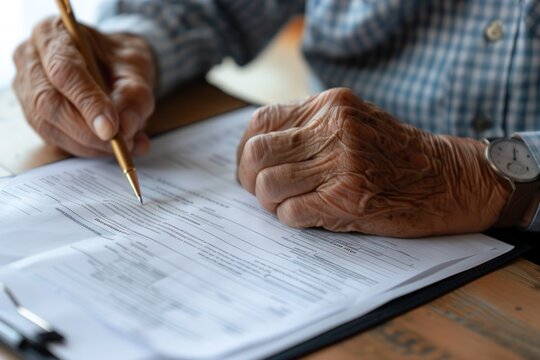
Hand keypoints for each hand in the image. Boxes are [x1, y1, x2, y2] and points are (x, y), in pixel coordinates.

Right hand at [12, 17, 155, 156]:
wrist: (113, 63)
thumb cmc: (119, 60)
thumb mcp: (136, 68)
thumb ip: (134, 95)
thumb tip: (126, 127)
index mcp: (54, 34)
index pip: (64, 71)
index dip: (88, 103)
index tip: (112, 128)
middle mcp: (31, 59)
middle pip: (48, 102)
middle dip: (87, 131)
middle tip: (121, 144)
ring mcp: (26, 88)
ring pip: (48, 125)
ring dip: (88, 145)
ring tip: (123, 146)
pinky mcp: (34, 114)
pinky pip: (53, 138)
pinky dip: (85, 148)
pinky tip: (108, 147)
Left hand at [237, 88, 510, 236]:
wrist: (448, 178)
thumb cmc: (397, 155)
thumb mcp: (354, 122)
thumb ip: (311, 128)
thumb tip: (258, 150)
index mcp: (330, 105)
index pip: (261, 122)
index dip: (246, 150)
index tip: (250, 168)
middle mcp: (334, 128)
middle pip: (257, 153)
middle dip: (249, 178)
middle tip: (261, 191)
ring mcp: (341, 163)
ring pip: (268, 184)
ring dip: (270, 202)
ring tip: (288, 205)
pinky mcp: (348, 198)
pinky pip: (291, 212)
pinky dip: (291, 218)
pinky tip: (309, 216)